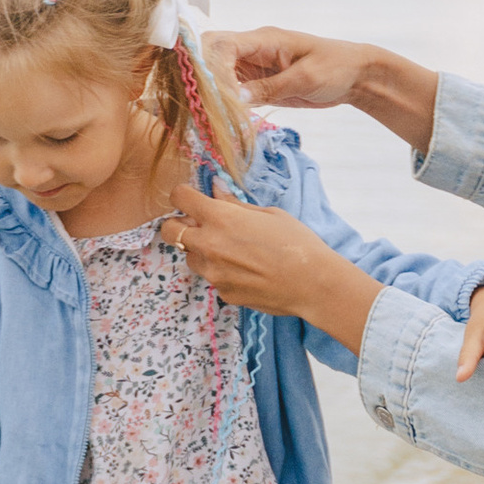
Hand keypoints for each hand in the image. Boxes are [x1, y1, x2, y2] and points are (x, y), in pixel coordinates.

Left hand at [159, 186, 334, 313]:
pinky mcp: (223, 293)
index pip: (180, 197)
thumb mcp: (268, 214)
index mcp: (220, 218)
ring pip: (190, 257)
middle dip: (179, 224)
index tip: (190, 197)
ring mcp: (213, 273)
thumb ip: (234, 204)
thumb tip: (216, 190)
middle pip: (170, 231)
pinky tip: (248, 270)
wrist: (313, 284)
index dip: (182, 195)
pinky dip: (222, 271)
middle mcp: (209, 245)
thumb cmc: (297, 243)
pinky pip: (212, 277)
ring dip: (201, 250)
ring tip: (232, 250)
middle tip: (200, 224)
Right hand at [212, 29, 439, 148]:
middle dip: (202, 80)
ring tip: (207, 121)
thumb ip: (269, 88)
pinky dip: (223, 106)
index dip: (211, 69)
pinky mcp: (257, 85)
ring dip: (210, 96)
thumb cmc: (335, 68)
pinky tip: (221, 123)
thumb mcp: (305, 79)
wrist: (355, 76)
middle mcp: (252, 50)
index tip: (215, 96)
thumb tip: (235, 97)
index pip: (223, 45)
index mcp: (264, 39)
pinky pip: (232, 92)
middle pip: (211, 56)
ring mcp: (252, 67)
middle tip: (202, 110)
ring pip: (217, 76)